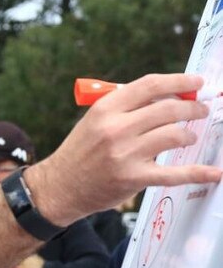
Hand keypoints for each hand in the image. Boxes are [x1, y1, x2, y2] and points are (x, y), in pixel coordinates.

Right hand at [25, 74, 221, 225]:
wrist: (60, 185)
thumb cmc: (81, 151)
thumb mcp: (94, 121)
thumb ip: (125, 108)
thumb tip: (168, 97)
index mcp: (105, 109)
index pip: (150, 85)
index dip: (179, 82)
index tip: (197, 83)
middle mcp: (115, 129)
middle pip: (168, 109)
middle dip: (193, 108)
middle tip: (202, 111)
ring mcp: (125, 154)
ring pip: (174, 136)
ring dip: (189, 135)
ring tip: (189, 137)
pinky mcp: (133, 178)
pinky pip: (174, 173)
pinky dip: (198, 173)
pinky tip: (213, 172)